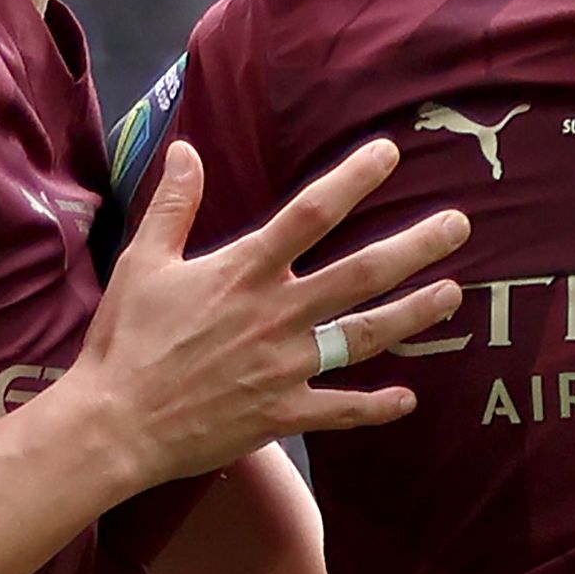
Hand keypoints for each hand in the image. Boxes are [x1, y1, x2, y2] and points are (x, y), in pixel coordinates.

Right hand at [66, 139, 466, 485]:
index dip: (353, 180)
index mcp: (245, 272)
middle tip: (459, 225)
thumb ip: (173, 205)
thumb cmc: (126, 341)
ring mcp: (285, 366)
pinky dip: (376, 408)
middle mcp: (277, 314)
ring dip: (413, 315)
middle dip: (416, 247)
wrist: (114, 424)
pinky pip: (340, 410)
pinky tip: (407, 398)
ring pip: (364, 336)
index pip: (311, 213)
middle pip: (361, 273)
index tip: (390, 153)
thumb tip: (186, 149)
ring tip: (453, 295)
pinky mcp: (282, 413)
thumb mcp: (144, 262)